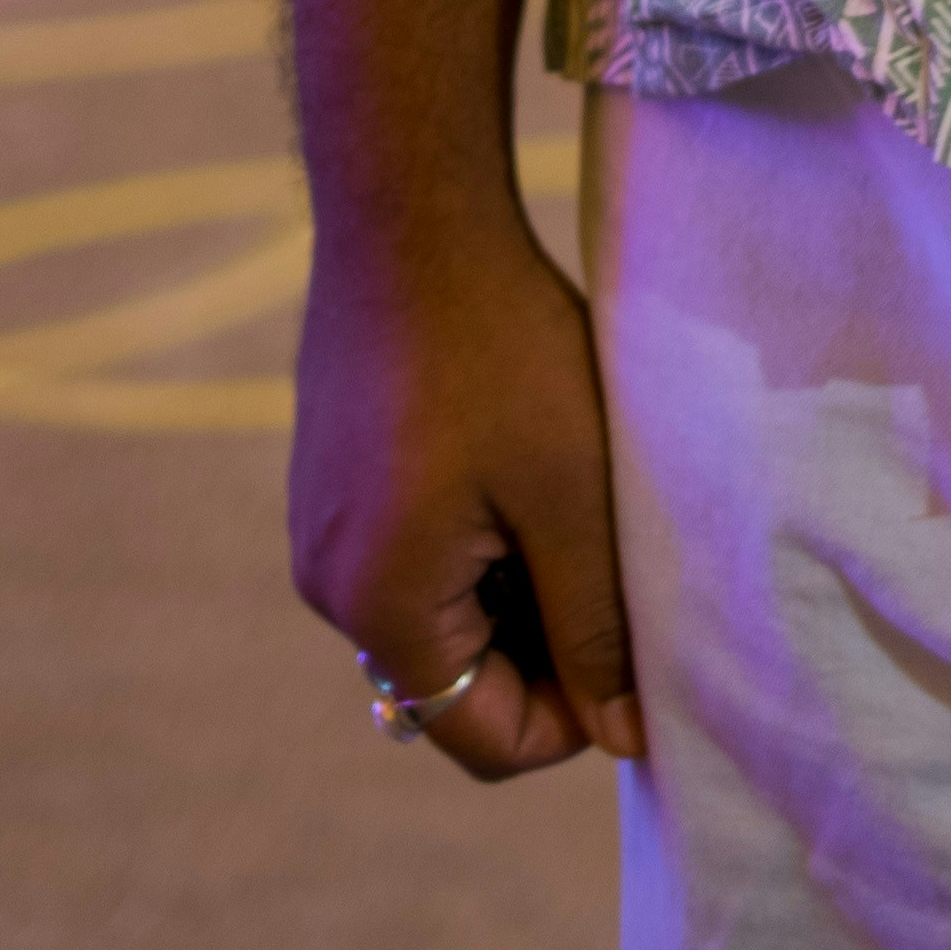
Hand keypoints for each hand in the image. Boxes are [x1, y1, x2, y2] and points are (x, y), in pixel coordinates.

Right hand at [289, 204, 641, 783]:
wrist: (409, 210)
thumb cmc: (500, 348)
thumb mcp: (571, 495)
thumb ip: (594, 626)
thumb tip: (619, 737)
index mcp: (380, 606)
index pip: (480, 739)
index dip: (571, 717)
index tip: (632, 647)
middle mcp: (328, 585)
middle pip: (454, 680)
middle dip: (542, 645)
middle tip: (611, 560)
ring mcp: (318, 527)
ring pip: (437, 613)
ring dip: (510, 586)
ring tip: (567, 498)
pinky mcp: (327, 477)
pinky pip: (408, 553)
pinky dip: (471, 537)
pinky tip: (516, 458)